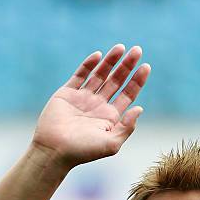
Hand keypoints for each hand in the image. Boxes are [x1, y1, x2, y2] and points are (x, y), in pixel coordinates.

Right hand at [33, 44, 149, 166]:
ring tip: (121, 47)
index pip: (128, 94)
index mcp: (110, 117)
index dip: (137, 80)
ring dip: (110, 61)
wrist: (54, 151)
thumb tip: (140, 108)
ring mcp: (82, 98)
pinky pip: (79, 75)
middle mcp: (98, 106)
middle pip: (116, 81)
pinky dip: (88, 65)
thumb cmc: (83, 151)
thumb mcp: (111, 144)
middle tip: (137, 50)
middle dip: (127, 66)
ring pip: (100, 75)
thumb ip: (127, 127)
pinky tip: (99, 55)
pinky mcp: (66, 94)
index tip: (146, 67)